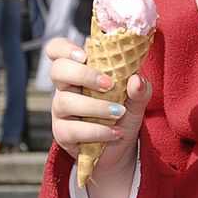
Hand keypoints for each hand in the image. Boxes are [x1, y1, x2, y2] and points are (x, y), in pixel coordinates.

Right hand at [48, 36, 151, 197]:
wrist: (120, 149)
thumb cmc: (123, 115)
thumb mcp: (137, 101)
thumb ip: (140, 89)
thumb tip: (136, 80)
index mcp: (80, 70)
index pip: (57, 50)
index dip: (64, 48)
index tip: (84, 55)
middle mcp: (66, 87)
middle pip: (57, 70)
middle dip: (83, 75)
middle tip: (108, 84)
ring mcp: (61, 110)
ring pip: (65, 101)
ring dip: (95, 107)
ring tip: (118, 113)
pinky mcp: (62, 133)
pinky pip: (73, 129)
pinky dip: (97, 131)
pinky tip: (115, 133)